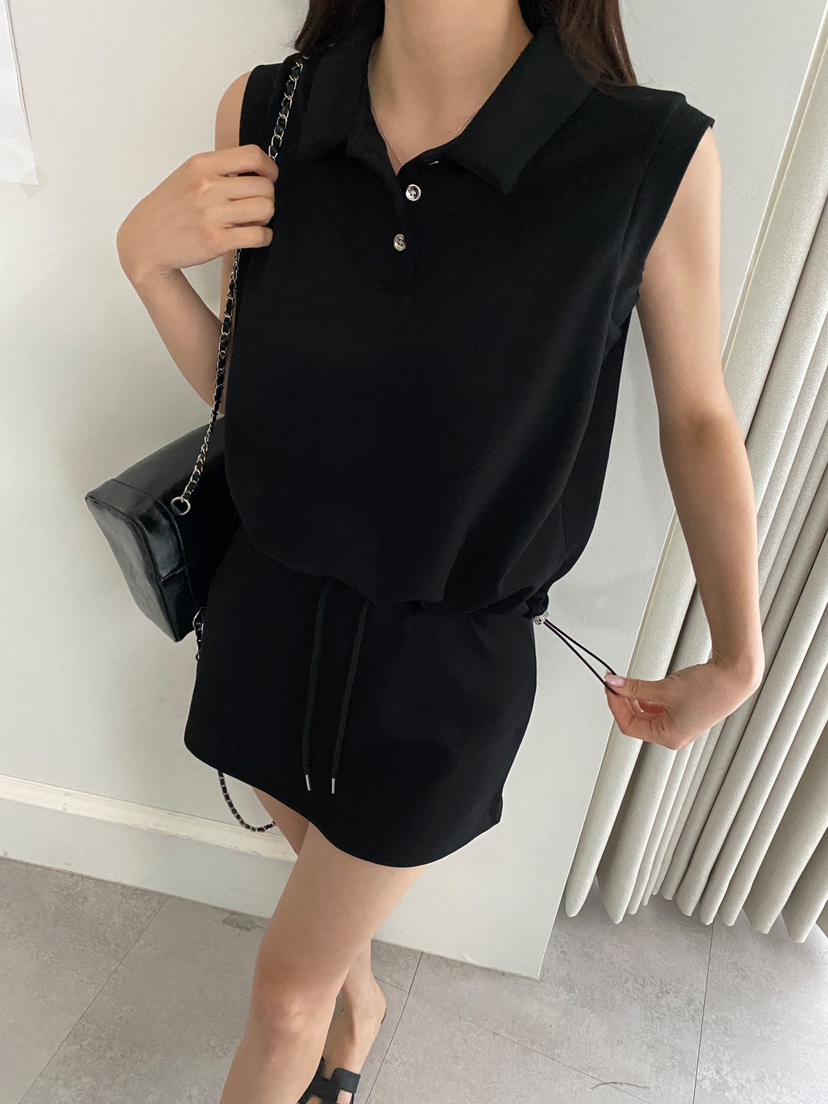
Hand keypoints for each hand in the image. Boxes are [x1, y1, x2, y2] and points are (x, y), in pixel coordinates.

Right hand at [116, 144, 279, 283]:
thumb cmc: (169, 209)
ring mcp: (212, 215)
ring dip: (266, 218)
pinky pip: (259, 235)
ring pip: (265, 209)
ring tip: (254, 221)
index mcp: (202, 165)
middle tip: (257, 206)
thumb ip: (219, 170)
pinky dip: (264, 237)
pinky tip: (255, 236)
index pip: (252, 155)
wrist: (145, 241)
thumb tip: (258, 171)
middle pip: (265, 186)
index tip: (268, 178)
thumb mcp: (188, 175)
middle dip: (268, 197)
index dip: (269, 168)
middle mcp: (207, 187)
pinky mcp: (216, 241)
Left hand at [603, 659, 762, 749]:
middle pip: (638, 721)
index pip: (630, 726)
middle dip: (625, 702)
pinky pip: (659, 708)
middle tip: (616, 684)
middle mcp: (675, 735)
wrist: (735, 675)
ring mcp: (681, 725)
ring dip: (636, 699)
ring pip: (647, 714)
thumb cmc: (710, 688)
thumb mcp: (664, 688)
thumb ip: (635, 688)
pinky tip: (646, 686)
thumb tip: (615, 685)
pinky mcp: (685, 713)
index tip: (610, 688)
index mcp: (669, 737)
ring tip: (630, 683)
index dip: (616, 706)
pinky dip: (649, 697)